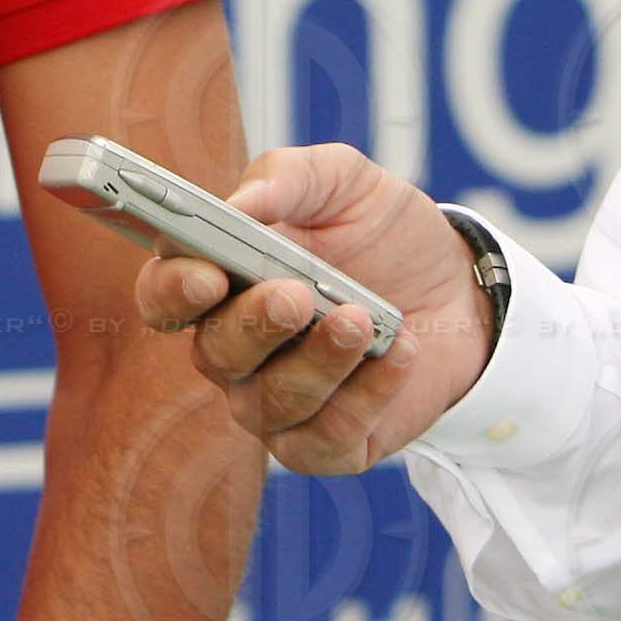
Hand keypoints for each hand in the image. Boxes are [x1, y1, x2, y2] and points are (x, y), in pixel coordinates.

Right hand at [131, 142, 495, 475]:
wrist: (457, 289)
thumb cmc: (382, 232)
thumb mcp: (343, 181)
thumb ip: (287, 176)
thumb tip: (239, 201)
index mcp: (220, 280)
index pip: (163, 295)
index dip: (171, 289)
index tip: (206, 272)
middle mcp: (234, 348)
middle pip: (214, 353)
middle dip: (254, 326)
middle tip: (296, 294)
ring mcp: (275, 402)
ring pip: (270, 402)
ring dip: (317, 362)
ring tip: (362, 320)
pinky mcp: (326, 444)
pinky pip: (325, 439)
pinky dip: (365, 397)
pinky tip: (398, 353)